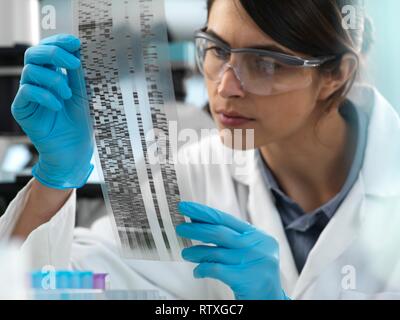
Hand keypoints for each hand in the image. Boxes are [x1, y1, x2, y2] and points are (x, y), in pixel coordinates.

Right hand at [11, 34, 93, 188]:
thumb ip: (77, 73)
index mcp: (52, 74)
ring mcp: (28, 95)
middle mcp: (37, 81)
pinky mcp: (22, 109)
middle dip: (54, 54)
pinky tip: (58, 106)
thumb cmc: (80, 122)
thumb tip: (78, 49)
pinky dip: (45, 96)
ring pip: (30, 71)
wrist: (74, 150)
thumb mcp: (83, 93)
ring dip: (53, 80)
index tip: (75, 42)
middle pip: (33, 54)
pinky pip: (27, 92)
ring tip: (68, 94)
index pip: (47, 49)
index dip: (58, 42)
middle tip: (73, 63)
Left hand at [176, 201, 288, 299]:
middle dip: (196, 229)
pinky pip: (216, 269)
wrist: (270, 300)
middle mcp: (257, 246)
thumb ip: (230, 238)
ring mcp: (253, 262)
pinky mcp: (246, 279)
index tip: (186, 207)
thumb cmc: (255, 273)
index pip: (225, 219)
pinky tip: (197, 272)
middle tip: (180, 228)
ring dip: (196, 252)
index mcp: (257, 235)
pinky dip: (202, 269)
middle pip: (220, 233)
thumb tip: (198, 223)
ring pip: (216, 252)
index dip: (203, 212)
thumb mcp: (249, 250)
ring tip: (186, 254)